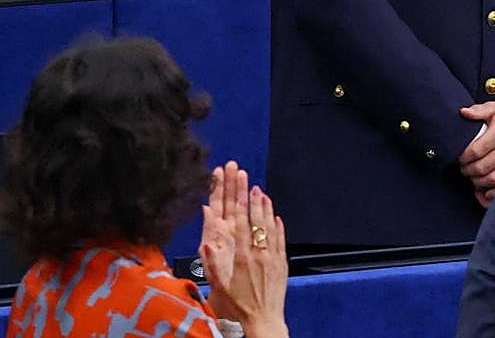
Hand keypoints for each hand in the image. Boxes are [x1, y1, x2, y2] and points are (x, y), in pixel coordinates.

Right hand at [200, 161, 289, 337]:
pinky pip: (280, 240)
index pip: (237, 221)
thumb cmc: (236, 307)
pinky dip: (278, 226)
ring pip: (268, 226)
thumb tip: (206, 239)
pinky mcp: (282, 263)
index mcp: (241, 256)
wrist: (261, 322)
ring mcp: (272, 256)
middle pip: (253, 218)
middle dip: (249, 196)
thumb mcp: (218, 286)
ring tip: (261, 191)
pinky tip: (276, 216)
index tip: (237, 182)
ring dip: (264, 207)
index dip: (237, 200)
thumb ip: (212, 261)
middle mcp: (258, 252)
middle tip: (247, 178)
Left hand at [458, 102, 494, 197]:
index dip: (463, 158)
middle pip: (482, 167)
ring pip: (492, 180)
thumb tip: (463, 112)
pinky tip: (485, 188)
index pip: (476, 151)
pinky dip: (492, 192)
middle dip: (468, 171)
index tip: (459, 158)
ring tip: (473, 177)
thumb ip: (478, 110)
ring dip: (478, 181)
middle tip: (463, 169)